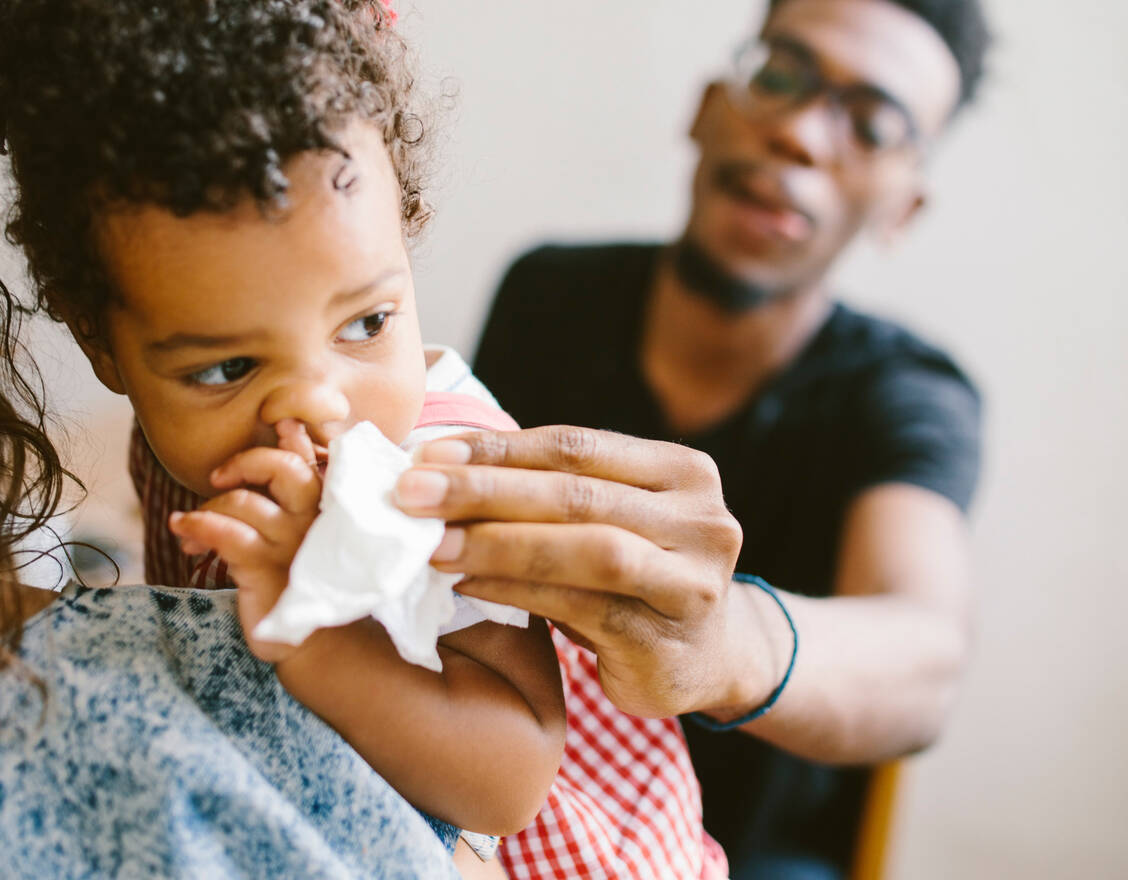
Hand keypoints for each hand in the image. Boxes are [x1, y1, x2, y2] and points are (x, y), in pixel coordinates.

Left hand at [168, 419, 321, 662]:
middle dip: (246, 462)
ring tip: (189, 528)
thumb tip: (288, 435)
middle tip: (220, 478)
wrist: (312, 642)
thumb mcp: (303, 533)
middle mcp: (312, 522)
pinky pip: (226, 533)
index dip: (293, 438)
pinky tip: (184, 532)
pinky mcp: (264, 568)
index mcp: (324, 509)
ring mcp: (290, 545)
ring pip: (243, 502)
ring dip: (206, 509)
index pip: (310, 461)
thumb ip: (293, 490)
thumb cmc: (303, 581)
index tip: (276, 424)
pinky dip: (196, 526)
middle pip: (283, 469)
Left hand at [394, 425, 745, 717]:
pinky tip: (466, 587)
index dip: (500, 448)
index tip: (428, 453)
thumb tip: (441, 469)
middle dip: (486, 490)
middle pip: (579, 494)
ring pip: (588, 549)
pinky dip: (517, 593)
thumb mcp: (612, 519)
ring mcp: (693, 582)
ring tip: (433, 544)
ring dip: (499, 544)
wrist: (710, 657)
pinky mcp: (668, 643)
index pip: (579, 447)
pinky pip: (582, 608)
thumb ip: (554, 492)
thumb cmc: (639, 575)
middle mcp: (701, 520)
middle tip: (411, 492)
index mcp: (682, 471)